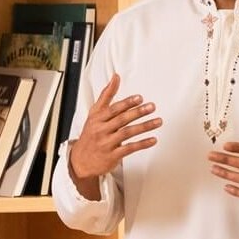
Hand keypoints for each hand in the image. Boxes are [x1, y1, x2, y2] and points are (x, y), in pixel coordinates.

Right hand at [67, 73, 160, 188]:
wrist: (81, 160)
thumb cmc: (91, 135)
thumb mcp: (94, 113)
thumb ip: (106, 95)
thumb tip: (116, 77)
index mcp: (97, 119)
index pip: (113, 109)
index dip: (127, 103)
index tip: (139, 98)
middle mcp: (102, 130)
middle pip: (121, 120)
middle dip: (138, 112)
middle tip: (151, 107)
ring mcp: (107, 143)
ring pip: (127, 133)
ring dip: (144, 127)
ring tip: (158, 121)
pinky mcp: (113, 156)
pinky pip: (130, 148)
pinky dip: (142, 144)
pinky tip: (152, 139)